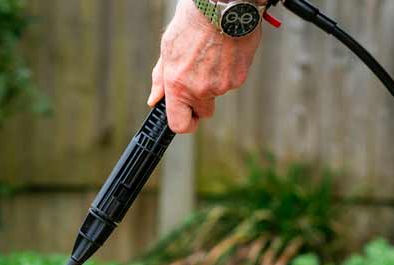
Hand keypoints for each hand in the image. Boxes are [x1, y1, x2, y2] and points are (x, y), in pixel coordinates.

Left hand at [148, 1, 263, 133]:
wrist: (222, 5)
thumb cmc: (192, 22)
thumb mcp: (168, 48)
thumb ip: (161, 78)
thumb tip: (154, 99)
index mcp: (178, 85)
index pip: (180, 124)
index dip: (184, 124)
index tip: (185, 119)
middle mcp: (200, 90)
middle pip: (204, 112)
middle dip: (201, 101)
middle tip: (199, 78)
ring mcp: (222, 85)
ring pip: (218, 92)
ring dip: (215, 79)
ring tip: (211, 53)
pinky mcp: (239, 77)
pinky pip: (232, 81)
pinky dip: (229, 70)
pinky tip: (224, 50)